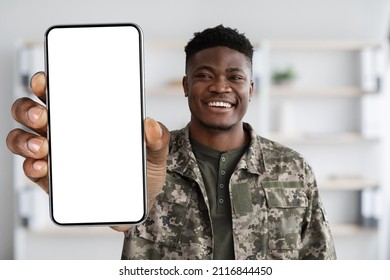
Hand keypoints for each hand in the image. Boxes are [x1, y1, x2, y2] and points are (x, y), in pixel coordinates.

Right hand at [6, 72, 169, 230]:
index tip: (44, 81)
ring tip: (43, 147)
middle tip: (43, 117)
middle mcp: (63, 131)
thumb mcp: (155, 151)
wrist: (141, 201)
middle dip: (29, 110)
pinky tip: (44, 168)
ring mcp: (55, 155)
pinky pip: (31, 170)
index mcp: (85, 116)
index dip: (43, 83)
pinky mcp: (52, 181)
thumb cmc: (142, 168)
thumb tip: (151, 124)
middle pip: (31, 112)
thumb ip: (158, 138)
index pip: (57, 93)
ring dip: (24, 140)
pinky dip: (32, 167)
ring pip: (23, 139)